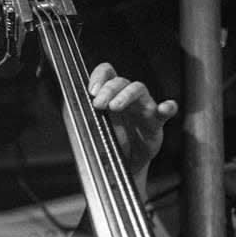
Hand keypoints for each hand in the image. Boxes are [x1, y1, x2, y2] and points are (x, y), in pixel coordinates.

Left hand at [87, 62, 177, 179]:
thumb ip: (81, 114)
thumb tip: (67, 106)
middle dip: (108, 89)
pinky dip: (168, 107)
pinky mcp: (156, 121)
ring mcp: (143, 107)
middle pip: (121, 80)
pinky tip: (165, 108)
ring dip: (126, 95)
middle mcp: (126, 96)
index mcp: (110, 94)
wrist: (123, 163)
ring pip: (138, 89)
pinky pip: (166, 110)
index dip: (99, 76)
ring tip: (114, 107)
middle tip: (98, 104)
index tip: (90, 91)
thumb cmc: (107, 140)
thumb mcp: (92, 126)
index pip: (107, 72)